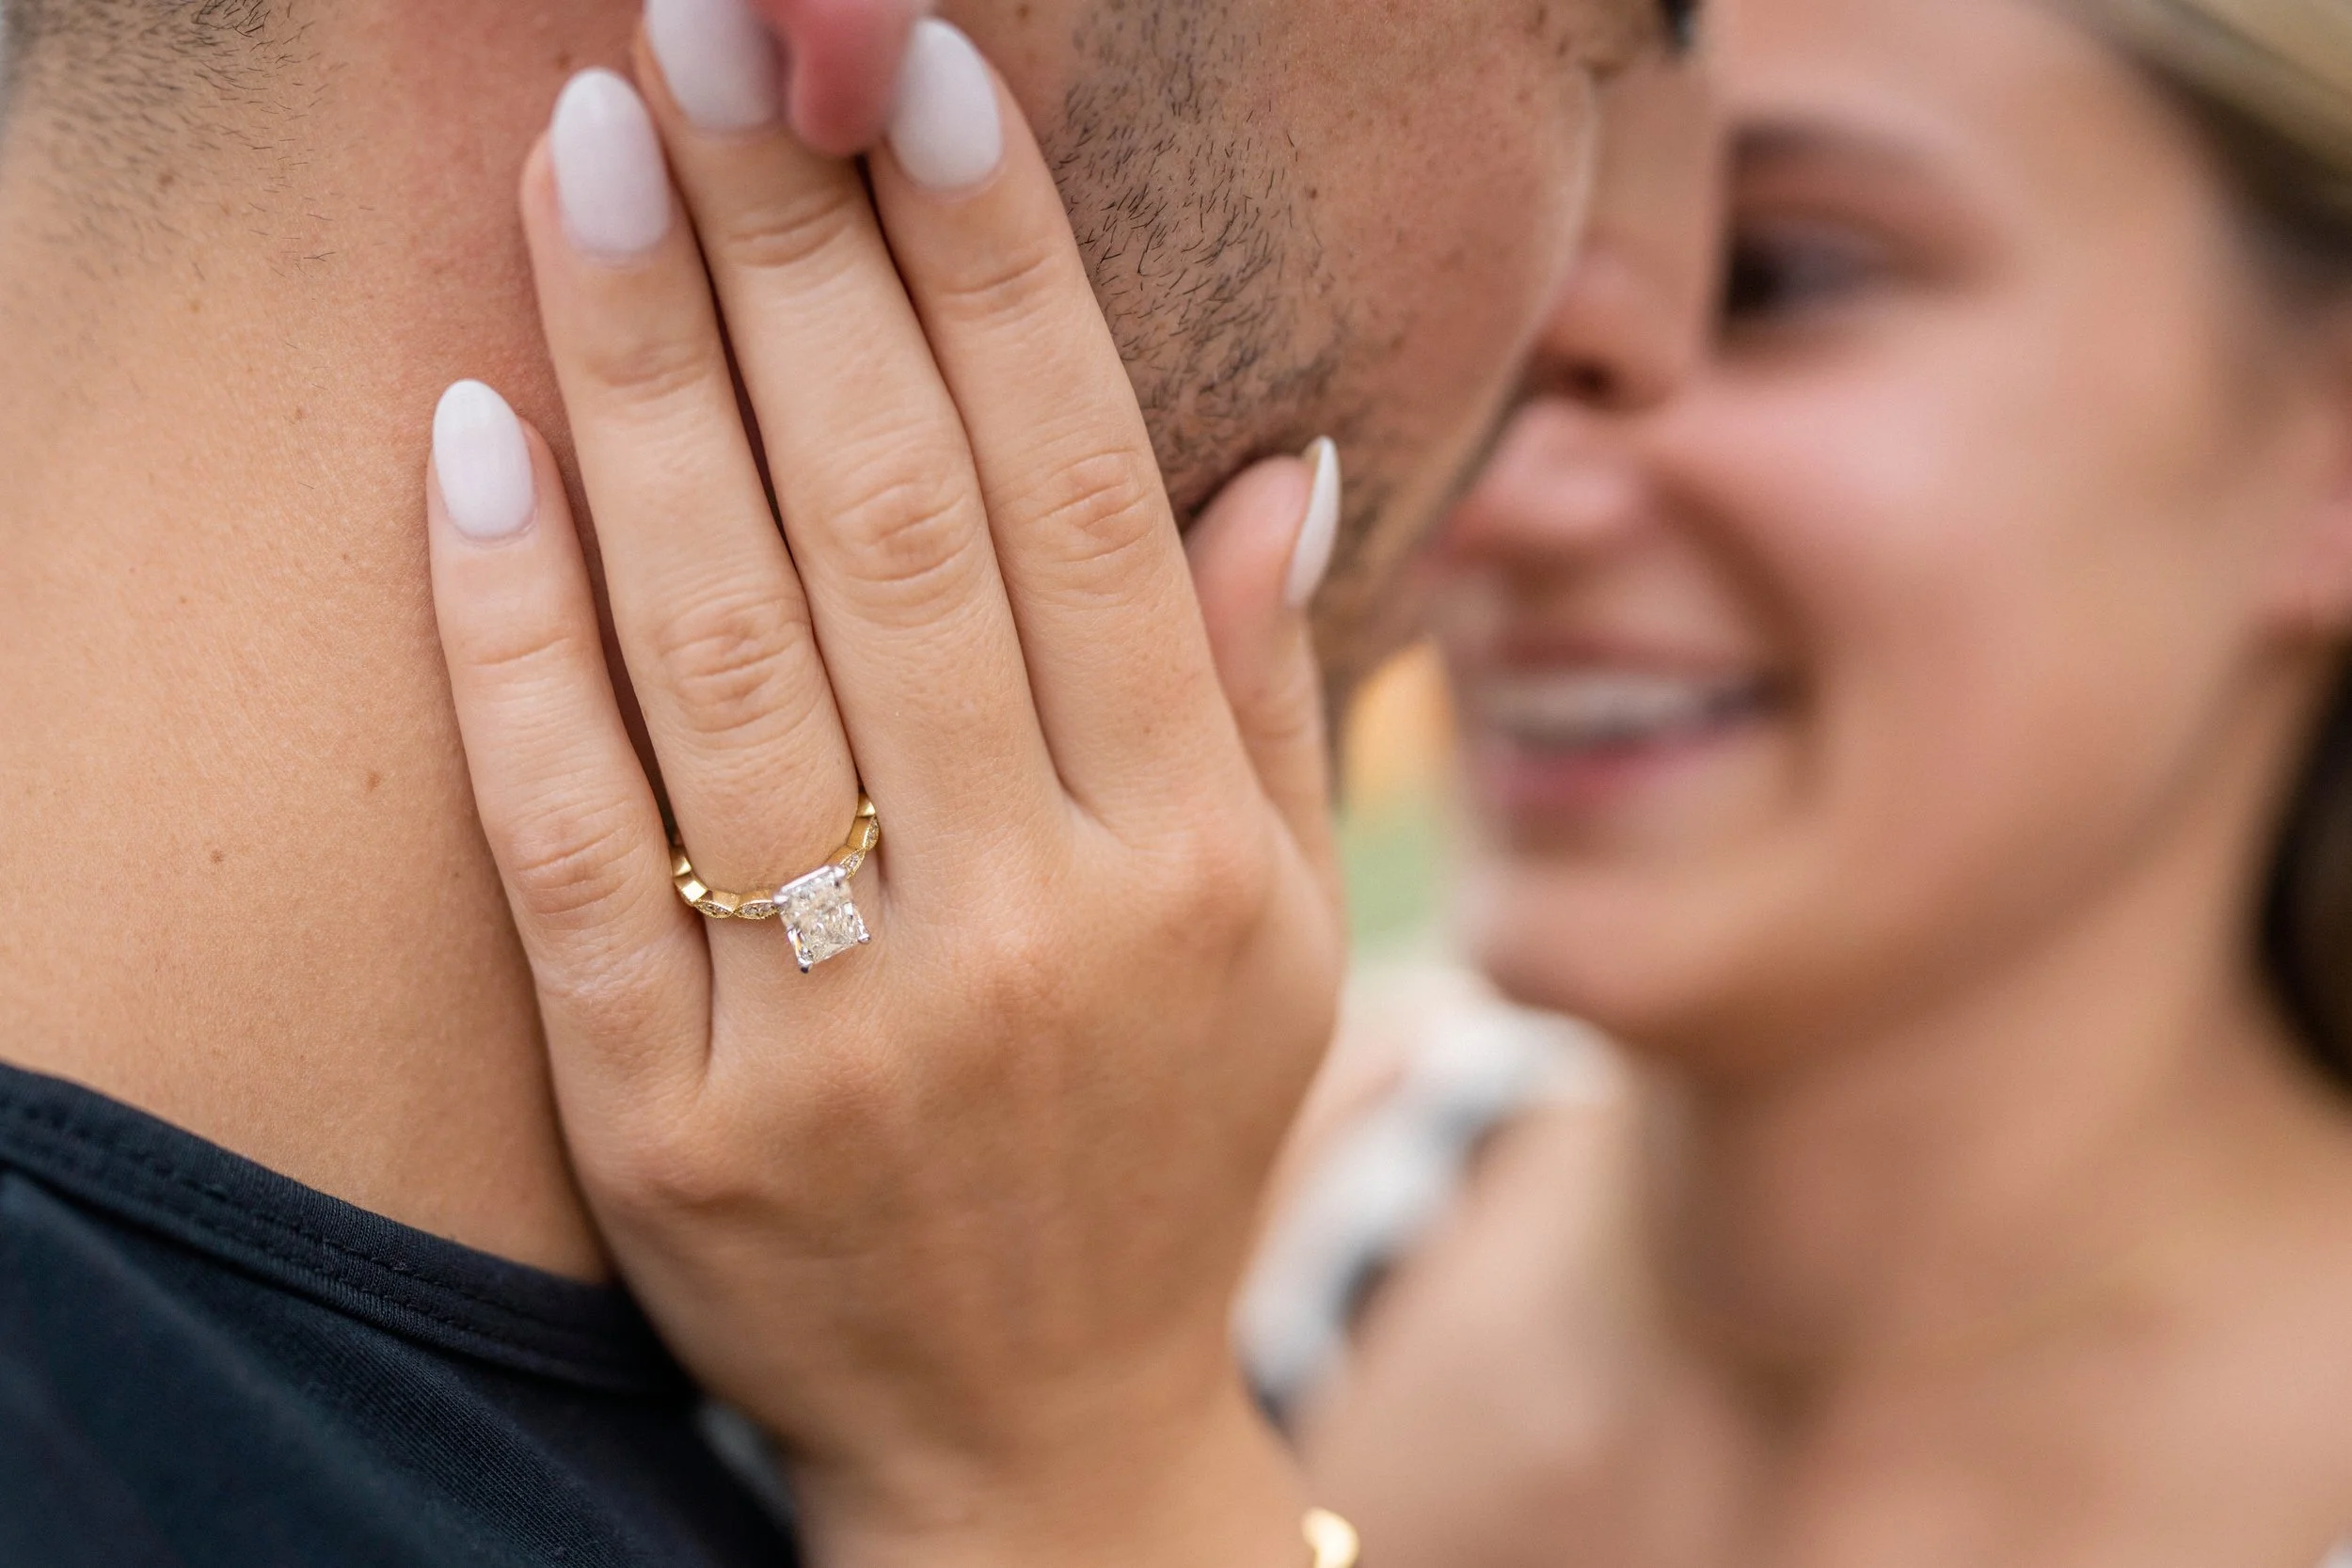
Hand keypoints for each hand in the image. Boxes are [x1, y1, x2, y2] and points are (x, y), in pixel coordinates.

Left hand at [423, 17, 1345, 1567]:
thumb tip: (1264, 458)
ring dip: (642, 382)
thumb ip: (1263, 701)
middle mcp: (1026, 932)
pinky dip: (511, 641)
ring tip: (588, 161)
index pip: (1083, 509)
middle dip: (797, 257)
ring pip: (722, 655)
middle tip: (712, 47)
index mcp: (1190, 867)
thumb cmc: (1162, 1150)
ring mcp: (834, 1032)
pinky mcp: (666, 1123)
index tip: (924, 84)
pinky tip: (474, 445)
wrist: (1027, 1440)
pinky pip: (570, 848)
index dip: (1000, 280)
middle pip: (892, 534)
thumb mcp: (1280, 943)